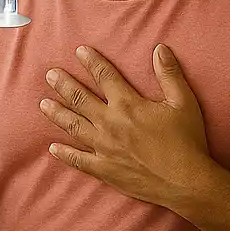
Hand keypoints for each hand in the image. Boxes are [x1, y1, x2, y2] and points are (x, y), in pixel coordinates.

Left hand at [40, 44, 212, 207]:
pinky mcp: (104, 169)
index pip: (104, 76)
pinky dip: (64, 154)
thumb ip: (169, 74)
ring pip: (73, 126)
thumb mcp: (183, 102)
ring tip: (43, 103)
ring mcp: (104, 148)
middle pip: (80, 99)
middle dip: (64, 84)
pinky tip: (53, 148)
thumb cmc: (187, 141)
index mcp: (128, 105)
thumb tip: (160, 49)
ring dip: (57, 113)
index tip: (79, 51)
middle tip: (50, 74)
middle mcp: (110, 123)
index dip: (91, 62)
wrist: (185, 181)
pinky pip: (78, 160)